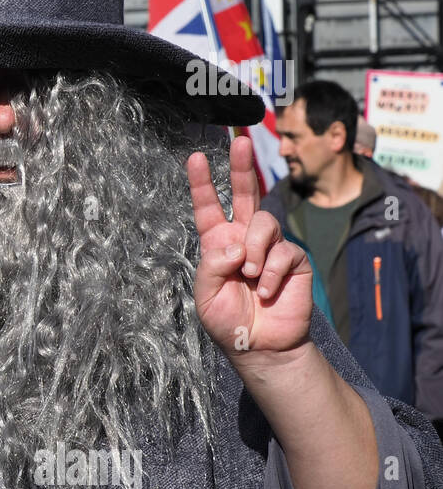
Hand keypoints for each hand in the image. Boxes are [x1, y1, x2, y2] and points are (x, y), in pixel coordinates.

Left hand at [187, 135, 312, 362]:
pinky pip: (284, 252)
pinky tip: (267, 292)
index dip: (201, 183)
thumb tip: (235, 246)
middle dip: (241, 168)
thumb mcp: (207, 296)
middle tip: (240, 143)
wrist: (260, 346)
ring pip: (264, 223)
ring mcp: (270, 247)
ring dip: (254, 249)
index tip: (195, 157)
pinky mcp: (294, 260)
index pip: (208, 208)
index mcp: (217, 244)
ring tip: (250, 276)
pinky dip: (272, 273)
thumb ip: (213, 267)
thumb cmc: (229, 321)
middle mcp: (243, 239)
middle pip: (244, 195)